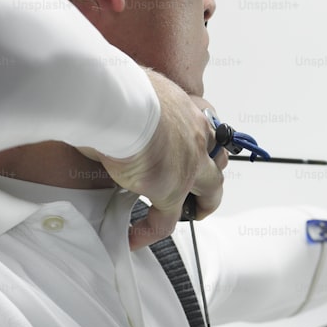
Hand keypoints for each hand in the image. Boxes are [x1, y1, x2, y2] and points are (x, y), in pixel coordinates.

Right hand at [80, 71, 222, 248]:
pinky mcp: (171, 190)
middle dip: (211, 176)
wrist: (115, 101)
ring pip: (209, 192)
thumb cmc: (116, 89)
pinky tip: (135, 237)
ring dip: (201, 205)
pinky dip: (149, 231)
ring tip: (186, 215)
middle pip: (217, 162)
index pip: (202, 131)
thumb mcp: (132, 93)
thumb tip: (108, 112)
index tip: (187, 152)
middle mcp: (195, 137)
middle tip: (201, 190)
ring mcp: (189, 166)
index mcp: (185, 111)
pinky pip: (164, 221)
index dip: (198, 145)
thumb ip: (129, 108)